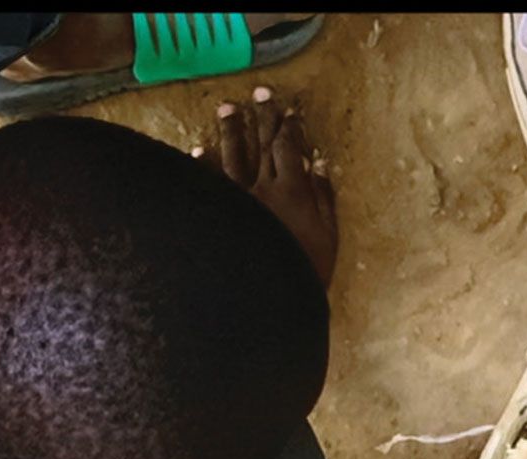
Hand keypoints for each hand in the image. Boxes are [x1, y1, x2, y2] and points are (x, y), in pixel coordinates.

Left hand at [213, 85, 336, 289]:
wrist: (264, 298)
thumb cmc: (303, 270)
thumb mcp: (328, 237)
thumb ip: (324, 198)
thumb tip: (320, 163)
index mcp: (292, 190)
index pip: (291, 148)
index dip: (291, 126)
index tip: (289, 108)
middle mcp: (261, 187)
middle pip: (262, 144)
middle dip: (263, 117)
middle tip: (261, 93)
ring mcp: (234, 199)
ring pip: (232, 156)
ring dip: (231, 129)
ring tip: (227, 108)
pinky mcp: (215, 213)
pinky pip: (208, 183)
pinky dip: (203, 165)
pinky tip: (198, 151)